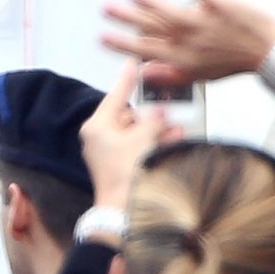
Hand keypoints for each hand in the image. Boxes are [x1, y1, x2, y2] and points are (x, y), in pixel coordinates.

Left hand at [78, 64, 173, 214]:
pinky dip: (154, 143)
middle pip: (130, 116)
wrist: (122, 210)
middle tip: (169, 107)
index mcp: (97, 126)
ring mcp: (108, 151)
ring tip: (177, 129)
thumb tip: (160, 113)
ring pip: (137, 132)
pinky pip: (139, 146)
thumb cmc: (125, 173)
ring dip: (158, 130)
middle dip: (153, 115)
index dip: (127, 79)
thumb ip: (154, 121)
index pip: (115, 95)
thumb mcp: (143, 139)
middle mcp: (100, 137)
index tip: (133, 63)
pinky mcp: (118, 164)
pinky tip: (174, 140)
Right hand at [103, 0, 274, 89]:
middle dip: (127, 19)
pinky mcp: (221, 7)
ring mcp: (205, 24)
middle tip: (106, 9)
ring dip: (152, 2)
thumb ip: (170, 74)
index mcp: (183, 60)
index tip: (102, 37)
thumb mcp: (201, 77)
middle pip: (152, 29)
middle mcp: (190, 42)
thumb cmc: (233, 63)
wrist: (269, 53)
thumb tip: (144, 73)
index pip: (146, 51)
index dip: (122, 45)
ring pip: (172, 12)